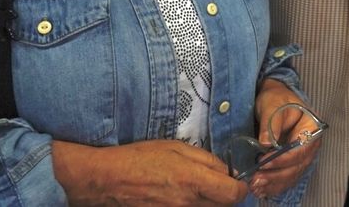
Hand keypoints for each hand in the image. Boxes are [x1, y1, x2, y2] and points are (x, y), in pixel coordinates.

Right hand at [53, 139, 247, 205]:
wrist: (108, 180)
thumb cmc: (140, 158)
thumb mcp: (177, 147)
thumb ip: (207, 160)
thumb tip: (227, 171)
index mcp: (193, 181)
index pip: (234, 194)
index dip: (240, 187)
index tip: (236, 180)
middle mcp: (188, 204)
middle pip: (224, 206)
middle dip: (225, 195)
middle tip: (216, 183)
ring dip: (209, 202)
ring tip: (196, 189)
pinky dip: (193, 206)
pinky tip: (182, 196)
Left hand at [248, 79, 322, 199]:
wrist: (275, 99)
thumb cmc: (276, 99)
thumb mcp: (273, 104)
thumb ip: (271, 123)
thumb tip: (265, 143)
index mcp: (311, 128)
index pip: (300, 149)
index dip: (283, 158)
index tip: (264, 160)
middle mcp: (310, 144)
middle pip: (297, 166)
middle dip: (276, 175)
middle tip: (256, 178)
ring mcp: (302, 154)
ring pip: (292, 175)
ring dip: (274, 183)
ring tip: (256, 186)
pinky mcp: (292, 162)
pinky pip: (286, 177)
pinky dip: (275, 185)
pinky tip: (262, 190)